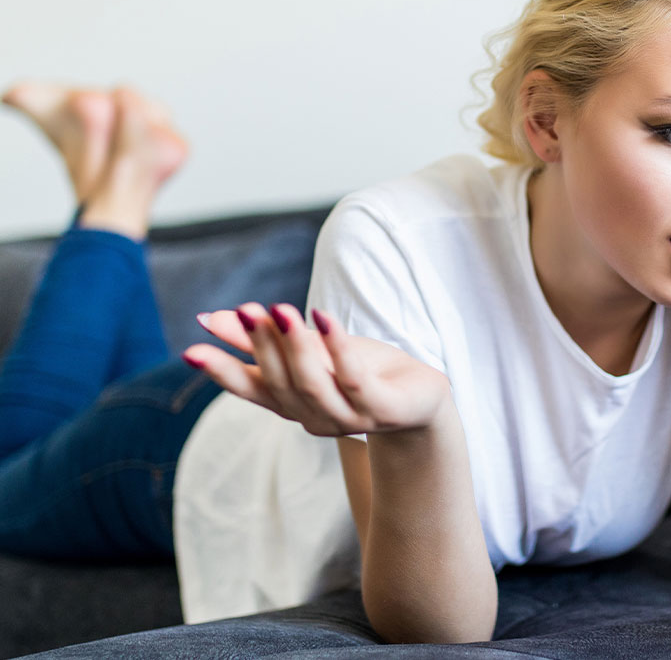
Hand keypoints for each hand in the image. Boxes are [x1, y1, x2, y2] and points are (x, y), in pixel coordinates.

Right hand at [182, 302, 450, 436]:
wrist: (421, 399)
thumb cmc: (361, 372)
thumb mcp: (310, 350)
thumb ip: (263, 341)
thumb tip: (206, 318)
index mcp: (294, 404)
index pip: (252, 390)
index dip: (223, 372)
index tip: (191, 351)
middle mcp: (315, 417)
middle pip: (280, 383)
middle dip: (261, 346)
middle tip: (246, 310)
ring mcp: (350, 418)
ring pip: (311, 385)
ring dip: (293, 347)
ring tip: (281, 309)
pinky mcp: (383, 409)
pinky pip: (354, 379)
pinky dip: (336, 346)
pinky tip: (323, 317)